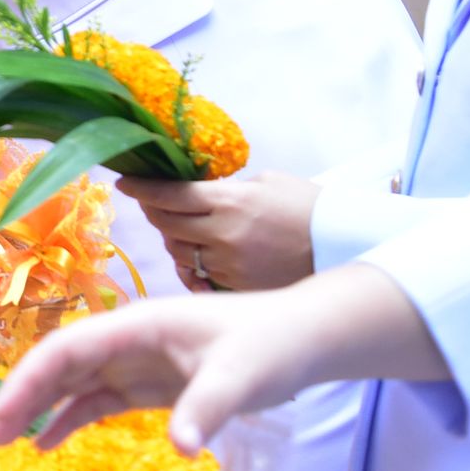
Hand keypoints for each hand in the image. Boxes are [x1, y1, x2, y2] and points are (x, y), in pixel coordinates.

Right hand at [0, 264, 443, 455]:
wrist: (303, 338)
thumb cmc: (269, 343)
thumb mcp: (239, 374)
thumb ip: (205, 408)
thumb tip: (178, 447)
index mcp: (133, 323)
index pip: (65, 349)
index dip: (27, 380)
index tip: (0, 416)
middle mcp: (124, 339)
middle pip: (58, 365)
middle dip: (18, 397)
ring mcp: (135, 361)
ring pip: (71, 384)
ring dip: (36, 409)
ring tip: (1, 442)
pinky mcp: (151, 385)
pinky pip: (98, 401)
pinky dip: (68, 419)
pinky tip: (45, 444)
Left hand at [120, 172, 318, 292]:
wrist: (346, 245)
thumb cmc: (308, 206)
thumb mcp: (266, 183)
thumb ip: (227, 189)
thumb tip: (197, 194)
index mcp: (230, 201)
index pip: (169, 195)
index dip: (141, 189)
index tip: (124, 182)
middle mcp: (224, 235)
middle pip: (167, 225)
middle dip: (153, 212)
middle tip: (151, 203)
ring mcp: (231, 266)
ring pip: (179, 253)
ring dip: (172, 239)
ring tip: (178, 229)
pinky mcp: (239, 288)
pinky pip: (200, 278)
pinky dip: (192, 267)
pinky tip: (196, 257)